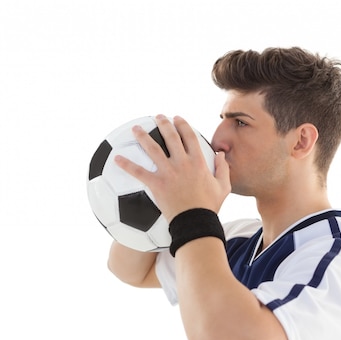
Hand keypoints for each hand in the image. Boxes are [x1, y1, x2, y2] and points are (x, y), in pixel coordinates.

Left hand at [114, 114, 230, 221]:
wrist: (195, 221)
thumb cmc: (209, 206)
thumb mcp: (223, 187)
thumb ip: (223, 169)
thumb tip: (221, 155)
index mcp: (198, 162)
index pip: (190, 137)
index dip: (183, 125)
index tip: (177, 118)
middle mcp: (182, 163)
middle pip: (171, 137)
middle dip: (164, 124)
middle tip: (158, 117)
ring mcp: (168, 172)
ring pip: (153, 149)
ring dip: (143, 136)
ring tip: (136, 128)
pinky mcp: (156, 184)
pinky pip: (138, 172)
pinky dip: (126, 164)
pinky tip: (117, 158)